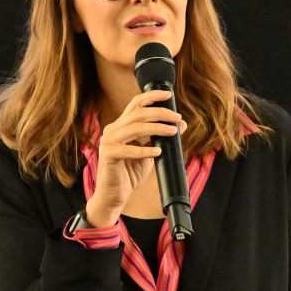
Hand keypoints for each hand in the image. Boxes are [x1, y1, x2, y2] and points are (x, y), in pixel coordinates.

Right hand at [85, 89, 186, 226]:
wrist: (115, 196)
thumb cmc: (131, 173)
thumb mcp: (151, 152)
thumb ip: (161, 137)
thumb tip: (182, 124)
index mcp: (121, 125)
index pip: (135, 104)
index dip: (151, 96)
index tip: (169, 94)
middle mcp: (113, 129)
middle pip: (138, 113)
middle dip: (160, 112)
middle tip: (177, 118)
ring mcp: (108, 141)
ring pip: (135, 128)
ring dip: (157, 128)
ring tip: (173, 132)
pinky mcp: (108, 155)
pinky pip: (128, 150)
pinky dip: (145, 150)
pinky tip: (158, 151)